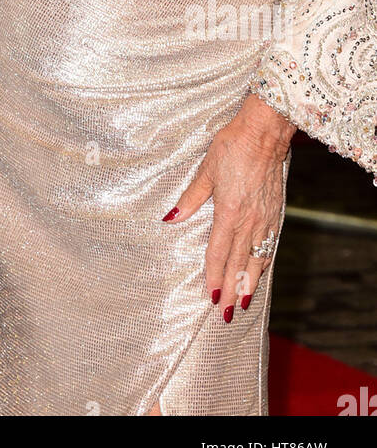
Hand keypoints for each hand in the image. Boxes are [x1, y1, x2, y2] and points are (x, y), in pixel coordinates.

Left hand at [163, 95, 295, 321]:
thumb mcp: (206, 170)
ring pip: (257, 259)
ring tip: (243, 303)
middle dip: (231, 290)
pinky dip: (264, 262)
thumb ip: (191, 198)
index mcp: (229, 212)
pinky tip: (260, 271)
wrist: (264, 133)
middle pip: (238, 263)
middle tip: (225, 314)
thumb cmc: (232, 147)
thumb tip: (171, 217)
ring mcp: (265, 218)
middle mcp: (249, 221)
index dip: (214, 276)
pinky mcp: (276, 212)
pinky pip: (270, 245)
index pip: (218, 253)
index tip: (210, 297)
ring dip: (249, 283)